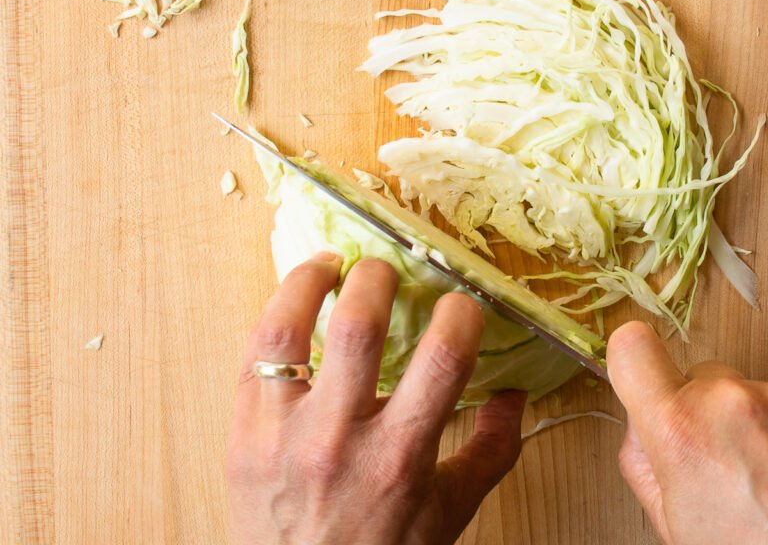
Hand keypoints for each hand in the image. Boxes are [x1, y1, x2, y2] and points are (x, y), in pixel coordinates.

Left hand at [226, 252, 526, 544]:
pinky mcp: (243, 434)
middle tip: (387, 268)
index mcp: (399, 459)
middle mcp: (339, 440)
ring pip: (286, 329)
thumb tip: (516, 395)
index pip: (442, 360)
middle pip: (357, 328)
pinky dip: (275, 313)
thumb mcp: (446, 514)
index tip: (460, 303)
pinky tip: (295, 300)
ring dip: (310, 280)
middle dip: (378, 278)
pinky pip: (252, 354)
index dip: (459, 313)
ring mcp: (282, 435)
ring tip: (330, 263)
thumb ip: (489, 452)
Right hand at [607, 321, 767, 544]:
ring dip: (749, 424)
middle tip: (723, 468)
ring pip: (743, 392)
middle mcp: (729, 401)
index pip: (632, 347)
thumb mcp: (674, 526)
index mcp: (681, 431)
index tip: (643, 382)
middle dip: (702, 412)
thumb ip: (641, 461)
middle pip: (698, 377)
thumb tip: (640, 423)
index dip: (632, 365)